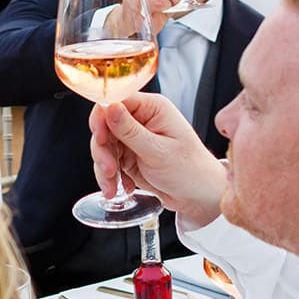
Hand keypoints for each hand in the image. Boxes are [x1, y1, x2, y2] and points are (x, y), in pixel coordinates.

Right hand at [88, 93, 226, 224]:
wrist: (199, 197)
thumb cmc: (190, 170)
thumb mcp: (158, 151)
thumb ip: (130, 130)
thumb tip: (109, 107)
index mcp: (152, 108)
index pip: (116, 101)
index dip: (102, 118)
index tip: (100, 138)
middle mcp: (141, 120)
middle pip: (105, 125)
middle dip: (102, 150)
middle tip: (109, 170)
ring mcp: (133, 139)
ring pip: (103, 146)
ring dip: (104, 168)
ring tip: (113, 186)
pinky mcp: (129, 157)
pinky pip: (109, 162)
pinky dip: (110, 177)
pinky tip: (123, 188)